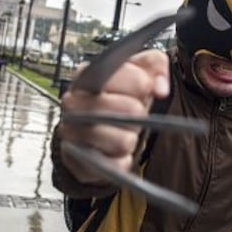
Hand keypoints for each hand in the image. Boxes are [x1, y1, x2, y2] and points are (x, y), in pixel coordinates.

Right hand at [59, 49, 169, 182]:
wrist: (91, 130)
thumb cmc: (117, 97)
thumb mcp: (137, 72)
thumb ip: (155, 65)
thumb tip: (160, 88)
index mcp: (87, 74)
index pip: (130, 76)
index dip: (144, 84)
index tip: (143, 87)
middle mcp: (73, 101)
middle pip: (131, 109)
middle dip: (138, 113)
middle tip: (130, 111)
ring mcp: (71, 132)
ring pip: (124, 141)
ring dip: (130, 138)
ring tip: (121, 130)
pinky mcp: (77, 161)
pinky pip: (116, 165)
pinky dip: (122, 161)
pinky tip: (113, 151)